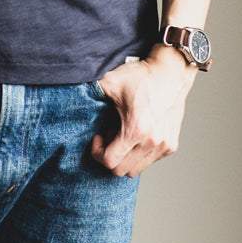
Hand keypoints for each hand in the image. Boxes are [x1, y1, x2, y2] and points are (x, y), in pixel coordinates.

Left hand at [90, 45, 196, 177]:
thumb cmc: (141, 76)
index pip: (109, 162)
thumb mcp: (110, 81)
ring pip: (136, 169)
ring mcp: (163, 145)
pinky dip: (139, 153)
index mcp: (136, 130)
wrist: (170, 72)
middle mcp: (152, 142)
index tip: (98, 137)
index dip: (98, 152)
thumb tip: (70, 98)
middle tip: (110, 134)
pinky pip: (149, 161)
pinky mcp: (171, 145)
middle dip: (110, 155)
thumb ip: (90, 93)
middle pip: (121, 170)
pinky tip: (138, 133)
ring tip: (124, 135)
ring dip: (125, 157)